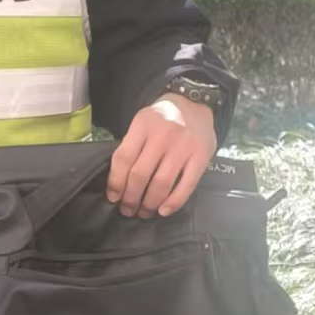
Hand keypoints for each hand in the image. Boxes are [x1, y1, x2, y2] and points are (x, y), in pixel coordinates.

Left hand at [106, 95, 216, 218]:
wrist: (194, 102)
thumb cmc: (163, 117)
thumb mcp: (142, 122)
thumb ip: (132, 145)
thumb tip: (119, 181)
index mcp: (143, 125)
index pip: (123, 158)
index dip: (116, 182)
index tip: (113, 197)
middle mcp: (162, 135)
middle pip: (140, 174)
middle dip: (131, 198)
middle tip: (127, 210)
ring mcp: (183, 146)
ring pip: (161, 183)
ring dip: (149, 203)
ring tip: (143, 212)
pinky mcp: (201, 156)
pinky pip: (186, 185)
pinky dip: (174, 202)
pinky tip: (164, 210)